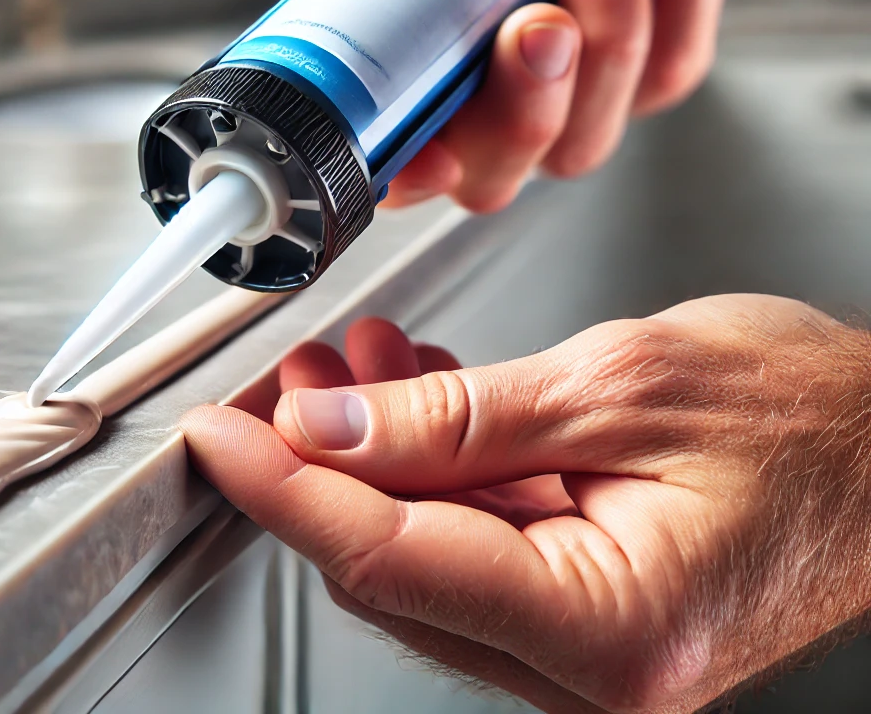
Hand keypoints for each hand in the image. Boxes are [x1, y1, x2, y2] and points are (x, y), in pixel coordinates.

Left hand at [182, 296, 870, 712]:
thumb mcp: (618, 384)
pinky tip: (415, 392)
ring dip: (377, 448)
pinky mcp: (584, 595)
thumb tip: (333, 429)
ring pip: (426, 544)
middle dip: (324, 460)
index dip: (284, 489)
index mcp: (610, 630)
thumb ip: (460, 418)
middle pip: (394, 562)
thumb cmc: (806, 411)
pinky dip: (434, 458)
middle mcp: (592, 663)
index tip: (220, 433)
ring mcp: (585, 636)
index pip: (386, 561)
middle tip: (292, 374)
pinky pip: (476, 531)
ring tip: (353, 362)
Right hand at [267, 0, 731, 210]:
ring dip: (613, 30)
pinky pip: (674, 64)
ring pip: (591, 128)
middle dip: (529, 98)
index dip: (413, 176)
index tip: (435, 150)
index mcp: (403, 70)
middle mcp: (481, 103)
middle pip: (501, 168)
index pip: (396, 162)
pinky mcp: (649, 64)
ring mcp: (570, 94)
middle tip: (539, 15)